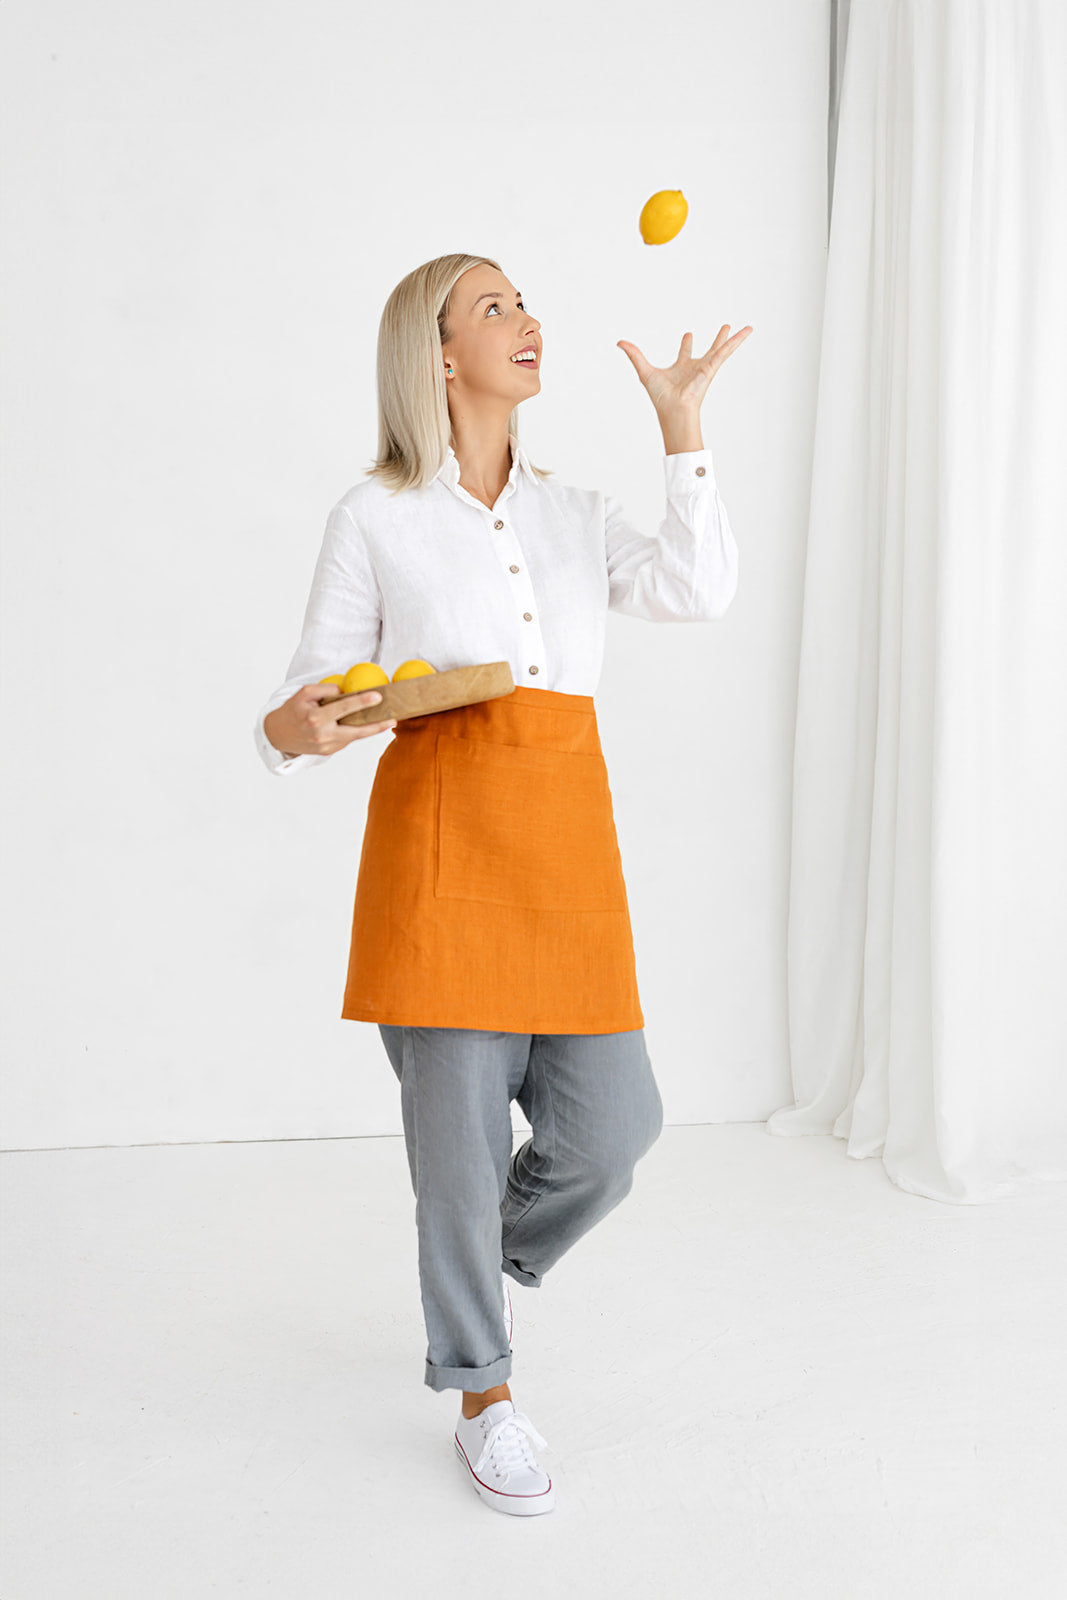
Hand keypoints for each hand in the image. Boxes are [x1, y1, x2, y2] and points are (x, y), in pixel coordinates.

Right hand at [264, 684, 396, 757]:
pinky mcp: (328, 753)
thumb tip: (346, 691)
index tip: (378, 696)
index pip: (344, 708)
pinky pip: (345, 740)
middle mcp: (323, 735)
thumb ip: (325, 690)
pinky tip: (362, 724)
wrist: (278, 734)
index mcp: (316, 719)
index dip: (362, 702)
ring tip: (385, 719)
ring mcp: (326, 747)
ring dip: (369, 729)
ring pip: (353, 737)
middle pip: (357, 731)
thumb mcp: (304, 693)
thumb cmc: (293, 710)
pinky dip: (353, 732)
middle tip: (394, 718)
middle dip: (377, 725)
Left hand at [616, 325, 752, 414]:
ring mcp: (706, 368)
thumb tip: (619, 342)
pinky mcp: (712, 368)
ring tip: (746, 329)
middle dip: (717, 341)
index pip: (685, 354)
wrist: (672, 409)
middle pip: (709, 350)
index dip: (686, 345)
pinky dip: (736, 341)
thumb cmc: (660, 397)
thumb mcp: (644, 371)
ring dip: (733, 339)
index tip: (689, 335)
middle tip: (724, 328)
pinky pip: (726, 351)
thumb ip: (634, 355)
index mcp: (682, 369)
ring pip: (723, 350)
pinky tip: (746, 332)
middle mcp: (695, 369)